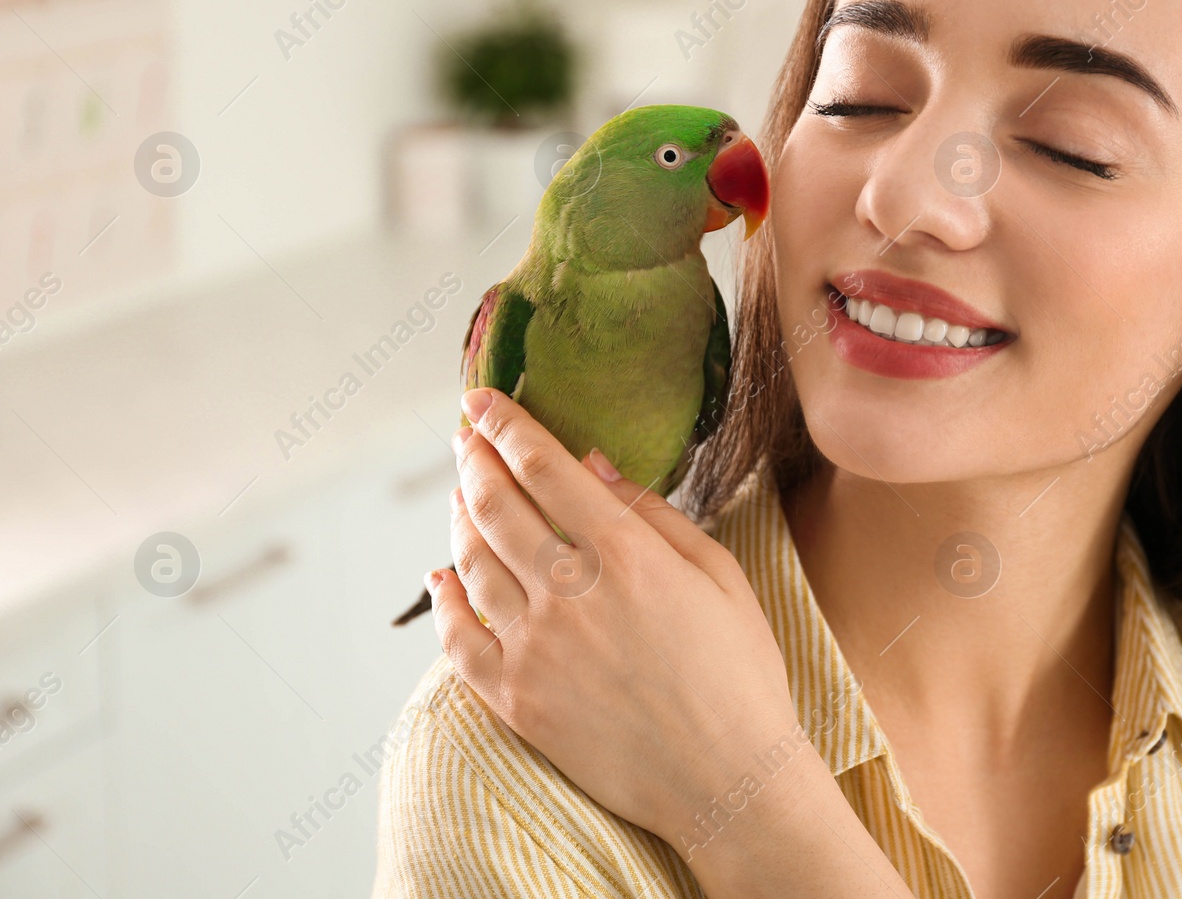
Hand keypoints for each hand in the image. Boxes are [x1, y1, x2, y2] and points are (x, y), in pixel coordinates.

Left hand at [429, 387, 810, 856]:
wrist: (727, 781)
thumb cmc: (739, 673)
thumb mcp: (719, 576)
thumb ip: (654, 513)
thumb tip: (593, 463)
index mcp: (625, 554)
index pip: (542, 466)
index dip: (504, 425)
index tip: (481, 401)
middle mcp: (570, 593)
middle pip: (496, 504)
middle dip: (474, 460)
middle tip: (466, 439)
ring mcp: (535, 649)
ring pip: (470, 562)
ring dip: (460, 518)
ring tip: (463, 497)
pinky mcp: (516, 700)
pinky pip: (457, 639)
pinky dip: (444, 598)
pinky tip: (443, 576)